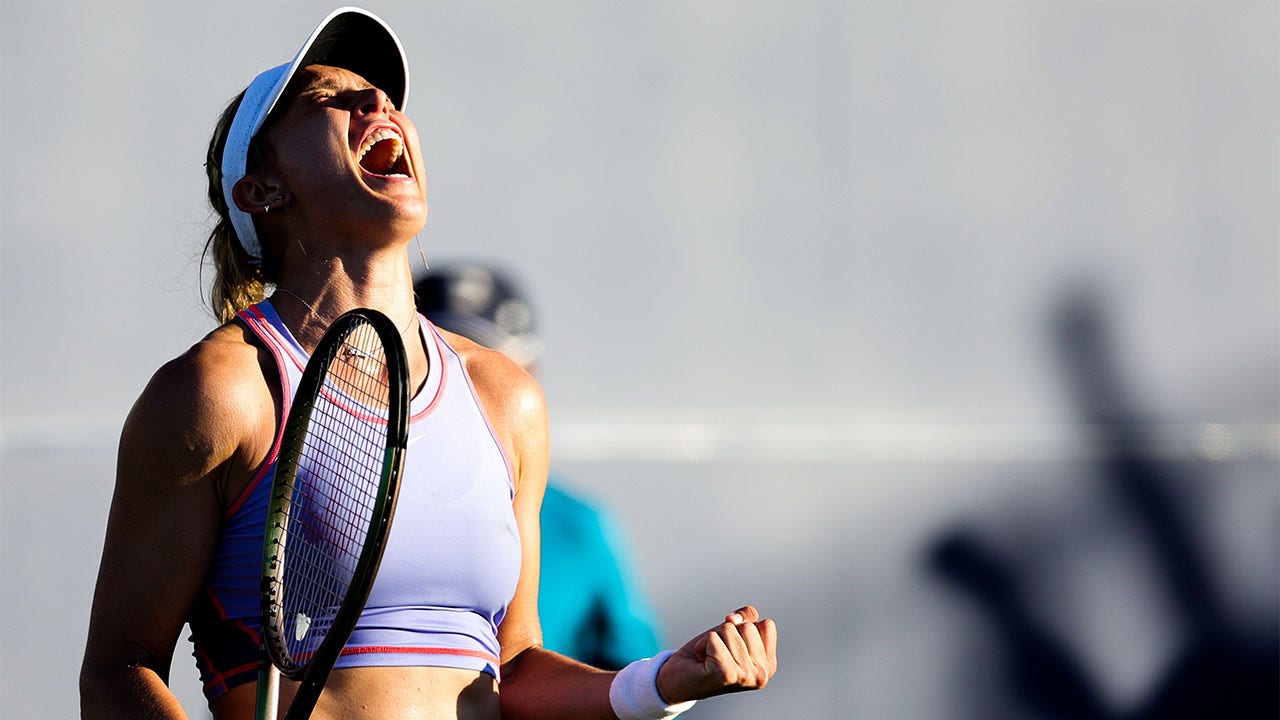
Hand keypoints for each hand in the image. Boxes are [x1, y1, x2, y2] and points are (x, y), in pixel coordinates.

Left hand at [656, 605, 778, 702]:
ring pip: (729, 630)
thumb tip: (734, 620)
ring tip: (709, 657)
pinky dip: (702, 644)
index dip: (744, 627)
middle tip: (717, 653)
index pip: (767, 625)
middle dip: (727, 633)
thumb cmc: (707, 654)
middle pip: (747, 626)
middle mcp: (761, 674)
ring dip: (713, 639)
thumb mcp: (732, 630)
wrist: (678, 680)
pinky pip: (713, 638)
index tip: (731, 645)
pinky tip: (702, 661)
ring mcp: (745, 675)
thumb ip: (746, 617)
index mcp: (768, 665)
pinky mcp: (726, 674)